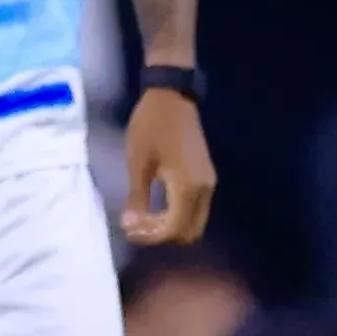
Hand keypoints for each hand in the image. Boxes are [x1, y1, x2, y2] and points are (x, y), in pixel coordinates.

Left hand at [121, 86, 214, 244]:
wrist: (172, 98)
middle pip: (189, 232)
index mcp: (188, 187)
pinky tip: (154, 208)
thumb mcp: (138, 163)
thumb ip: (137, 198)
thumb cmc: (150, 127)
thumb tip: (132, 225)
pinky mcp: (205, 177)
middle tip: (134, 226)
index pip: (174, 229)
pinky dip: (176, 216)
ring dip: (169, 227)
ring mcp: (208, 184)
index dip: (151, 237)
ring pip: (194, 222)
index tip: (128, 230)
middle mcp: (205, 190)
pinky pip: (195, 209)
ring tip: (141, 218)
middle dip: (161, 236)